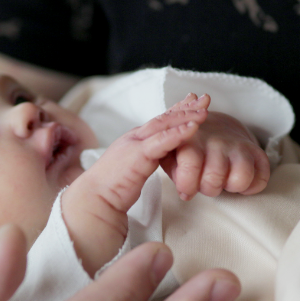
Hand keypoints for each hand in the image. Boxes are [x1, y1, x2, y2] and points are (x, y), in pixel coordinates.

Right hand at [62, 94, 208, 274]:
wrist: (94, 201)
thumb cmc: (111, 192)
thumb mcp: (133, 171)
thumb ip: (145, 162)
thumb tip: (157, 161)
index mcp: (134, 141)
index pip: (160, 122)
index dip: (177, 111)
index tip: (194, 103)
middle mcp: (134, 138)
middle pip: (164, 118)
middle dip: (186, 107)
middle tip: (205, 98)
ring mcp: (134, 145)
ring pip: (164, 126)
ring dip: (186, 117)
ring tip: (205, 110)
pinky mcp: (136, 156)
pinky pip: (161, 142)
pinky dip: (178, 133)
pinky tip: (193, 128)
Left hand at [161, 96, 269, 199]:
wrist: (213, 125)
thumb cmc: (186, 146)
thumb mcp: (169, 151)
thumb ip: (171, 168)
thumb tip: (185, 193)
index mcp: (191, 138)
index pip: (190, 164)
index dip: (187, 184)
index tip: (185, 190)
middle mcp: (217, 141)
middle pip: (215, 179)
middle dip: (207, 189)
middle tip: (203, 182)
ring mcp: (238, 145)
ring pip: (240, 179)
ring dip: (229, 187)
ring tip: (221, 180)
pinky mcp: (256, 152)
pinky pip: (261, 178)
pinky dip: (251, 187)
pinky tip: (236, 180)